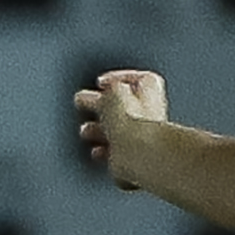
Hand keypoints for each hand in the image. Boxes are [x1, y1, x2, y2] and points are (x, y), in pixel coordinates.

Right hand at [74, 69, 169, 189]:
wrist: (137, 152)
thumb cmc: (131, 120)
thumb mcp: (110, 94)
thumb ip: (99, 94)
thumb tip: (85, 98)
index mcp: (150, 88)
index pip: (134, 79)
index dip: (114, 80)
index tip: (100, 83)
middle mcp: (150, 111)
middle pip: (123, 105)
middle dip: (101, 106)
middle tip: (85, 105)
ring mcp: (142, 134)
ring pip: (118, 129)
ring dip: (99, 129)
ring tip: (86, 131)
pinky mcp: (134, 155)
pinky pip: (117, 150)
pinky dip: (104, 149)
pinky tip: (96, 150)